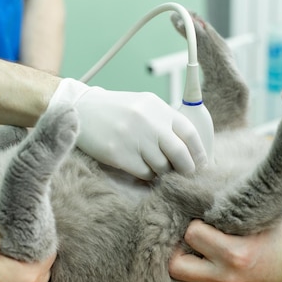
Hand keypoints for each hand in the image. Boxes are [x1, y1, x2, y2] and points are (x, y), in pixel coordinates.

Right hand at [0, 226, 55, 281]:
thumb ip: (2, 232)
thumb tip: (14, 223)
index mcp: (29, 276)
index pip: (49, 252)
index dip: (39, 241)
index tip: (26, 236)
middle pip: (43, 268)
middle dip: (31, 258)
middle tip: (11, 251)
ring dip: (25, 274)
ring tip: (5, 268)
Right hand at [50, 78, 206, 179]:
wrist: (80, 110)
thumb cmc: (115, 110)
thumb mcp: (143, 106)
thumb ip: (165, 122)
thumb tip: (190, 148)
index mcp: (158, 107)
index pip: (189, 132)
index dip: (199, 152)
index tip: (202, 164)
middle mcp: (148, 122)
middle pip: (180, 154)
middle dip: (186, 169)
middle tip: (186, 175)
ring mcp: (134, 138)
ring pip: (162, 167)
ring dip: (163, 172)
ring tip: (157, 168)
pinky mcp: (119, 154)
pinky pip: (144, 173)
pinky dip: (147, 176)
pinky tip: (141, 169)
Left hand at [169, 220, 281, 281]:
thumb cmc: (281, 237)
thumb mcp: (259, 217)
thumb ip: (231, 210)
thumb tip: (202, 197)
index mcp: (234, 252)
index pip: (192, 234)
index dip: (194, 224)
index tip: (204, 220)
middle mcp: (225, 275)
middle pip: (176, 265)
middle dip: (179, 248)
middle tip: (190, 238)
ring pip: (181, 281)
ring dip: (183, 264)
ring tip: (194, 251)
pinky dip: (193, 276)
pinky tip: (203, 263)